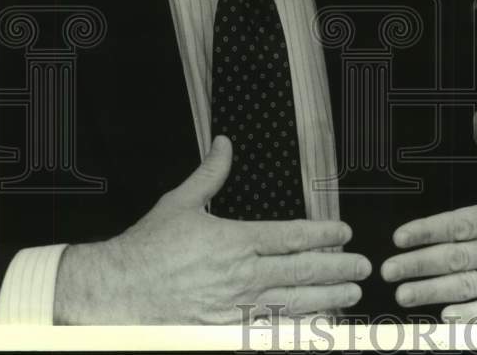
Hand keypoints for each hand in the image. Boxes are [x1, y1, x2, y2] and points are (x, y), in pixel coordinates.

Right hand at [53, 136, 370, 323]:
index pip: (289, 236)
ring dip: (325, 299)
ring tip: (351, 295)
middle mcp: (238, 275)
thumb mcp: (179, 203)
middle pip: (299, 271)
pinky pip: (266, 332)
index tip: (343, 233)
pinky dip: (294, 329)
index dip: (322, 235)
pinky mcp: (221, 332)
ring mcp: (231, 307)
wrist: (114, 292)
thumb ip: (210, 174)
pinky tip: (315, 326)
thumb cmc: (146, 250)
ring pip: (290, 303)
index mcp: (233, 241)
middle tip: (362, 267)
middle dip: (336, 268)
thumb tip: (224, 144)